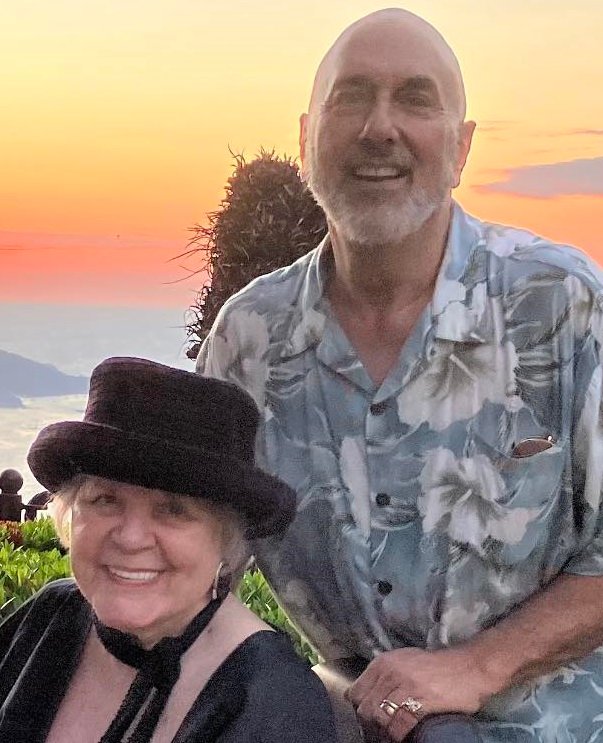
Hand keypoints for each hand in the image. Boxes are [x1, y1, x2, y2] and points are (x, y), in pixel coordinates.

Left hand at [346, 647, 490, 741]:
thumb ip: (382, 674)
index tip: (366, 718)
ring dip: (382, 732)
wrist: (469, 666)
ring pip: (378, 717)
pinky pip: (399, 725)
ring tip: (388, 736)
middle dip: (369, 724)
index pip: (355, 692)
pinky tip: (403, 737)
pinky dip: (397, 736)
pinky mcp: (421, 700)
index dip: (358, 708)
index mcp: (383, 662)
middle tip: (377, 732)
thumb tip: (359, 693)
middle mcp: (390, 672)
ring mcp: (405, 686)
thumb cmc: (436, 666)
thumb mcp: (404, 661)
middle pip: (364, 708)